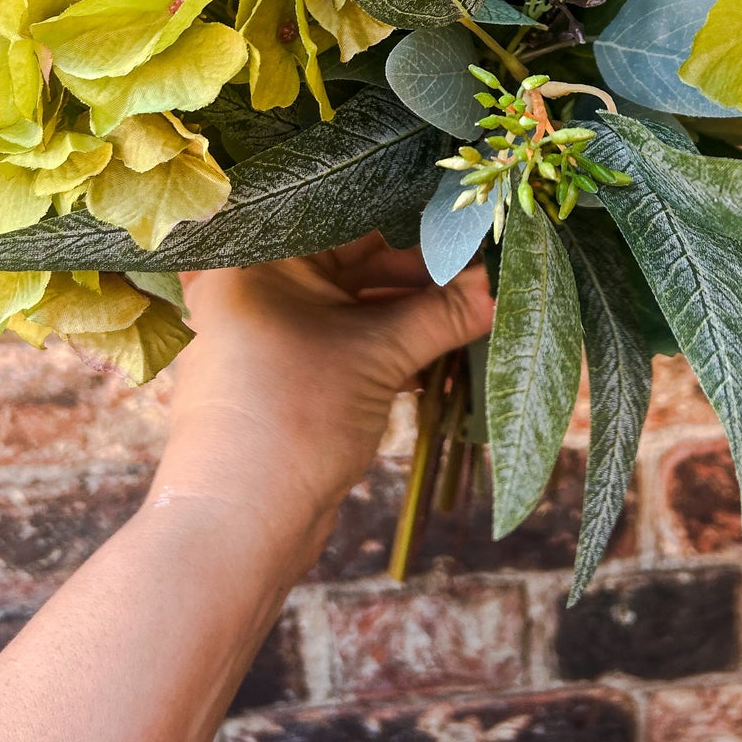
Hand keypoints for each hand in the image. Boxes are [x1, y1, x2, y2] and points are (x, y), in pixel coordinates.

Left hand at [152, 240, 493, 552]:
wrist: (239, 526)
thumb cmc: (291, 421)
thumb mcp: (378, 356)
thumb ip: (444, 313)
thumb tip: (502, 282)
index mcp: (257, 256)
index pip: (347, 214)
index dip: (412, 218)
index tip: (468, 216)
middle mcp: (257, 282)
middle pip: (355, 257)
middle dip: (423, 269)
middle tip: (486, 266)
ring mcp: (272, 328)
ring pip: (357, 301)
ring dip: (415, 309)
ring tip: (478, 306)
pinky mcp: (291, 369)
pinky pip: (350, 337)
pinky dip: (394, 341)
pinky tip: (448, 347)